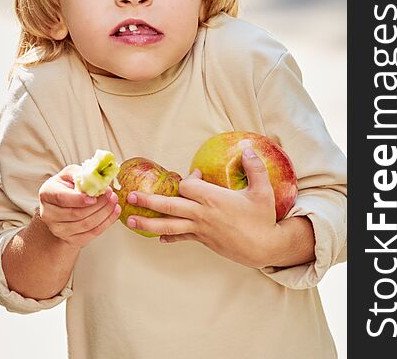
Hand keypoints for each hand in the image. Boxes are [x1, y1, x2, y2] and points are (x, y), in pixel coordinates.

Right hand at [38, 165, 120, 249]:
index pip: (62, 198)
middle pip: (76, 214)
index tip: (94, 196)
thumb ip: (81, 173)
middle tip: (111, 194)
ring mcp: (58, 229)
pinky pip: (91, 234)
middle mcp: (49, 214)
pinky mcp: (70, 240)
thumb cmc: (67, 187)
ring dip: (104, 213)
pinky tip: (114, 212)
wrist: (61, 208)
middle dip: (98, 205)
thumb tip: (97, 174)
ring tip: (114, 201)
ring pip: (85, 225)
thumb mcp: (70, 174)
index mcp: (47, 193)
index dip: (79, 199)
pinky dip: (106, 223)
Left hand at [125, 147, 280, 268]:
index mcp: (214, 199)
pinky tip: (159, 238)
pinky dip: (169, 236)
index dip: (187, 179)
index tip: (196, 175)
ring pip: (169, 226)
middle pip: (169, 206)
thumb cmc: (263, 218)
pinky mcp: (204, 240)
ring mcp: (201, 229)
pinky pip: (181, 237)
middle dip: (148, 201)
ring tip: (131, 221)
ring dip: (148, 223)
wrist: (266, 247)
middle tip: (130, 198)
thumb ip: (255, 167)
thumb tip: (248, 148)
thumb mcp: (263, 190)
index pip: (187, 186)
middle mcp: (202, 214)